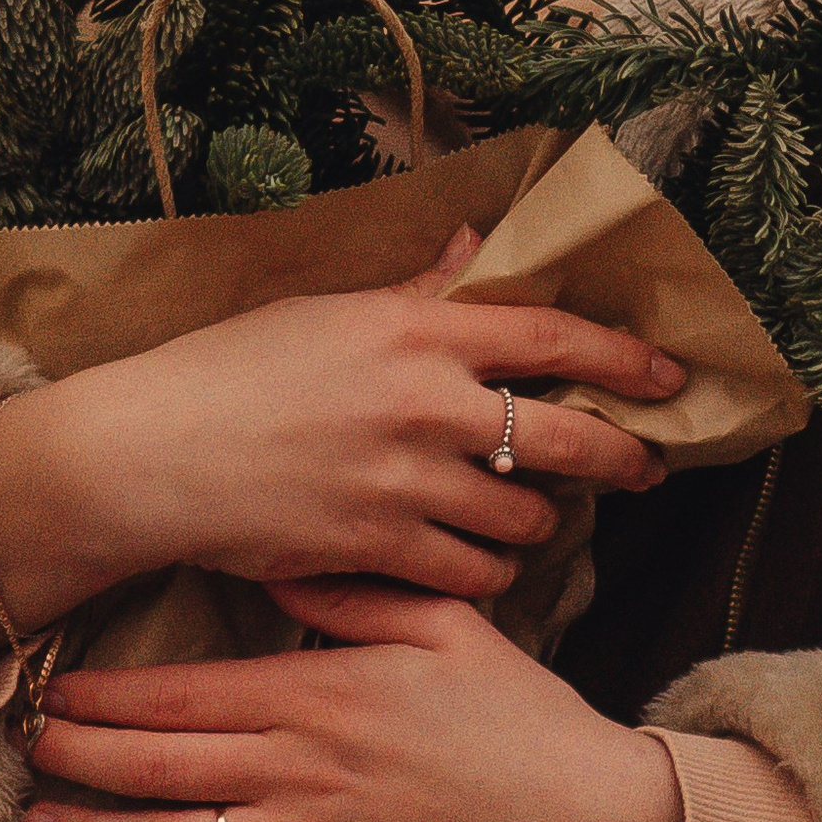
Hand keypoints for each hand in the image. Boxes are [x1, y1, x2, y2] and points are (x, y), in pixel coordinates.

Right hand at [0, 229, 685, 633]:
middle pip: (565, 440)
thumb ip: (419, 291)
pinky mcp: (378, 550)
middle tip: (642, 467)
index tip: (669, 373)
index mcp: (417, 331)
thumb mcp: (330, 310)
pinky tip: (479, 560)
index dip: (622, 356)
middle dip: (621, 458)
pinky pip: (471, 574)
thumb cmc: (232, 369)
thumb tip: (479, 247)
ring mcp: (405, 484)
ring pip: (524, 521)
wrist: (152, 454)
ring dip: (542, 524)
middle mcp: (426, 405)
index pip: (550, 336)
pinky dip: (487, 571)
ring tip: (536, 517)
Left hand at [18, 581, 685, 821]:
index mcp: (323, 690)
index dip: (112, 698)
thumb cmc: (516, 713)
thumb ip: (358, 590)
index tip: (56, 692)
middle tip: (22, 748)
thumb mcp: (446, 622)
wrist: (580, 818)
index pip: (189, 694)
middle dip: (81, 757)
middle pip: (163, 766)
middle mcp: (304, 767)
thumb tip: (279, 564)